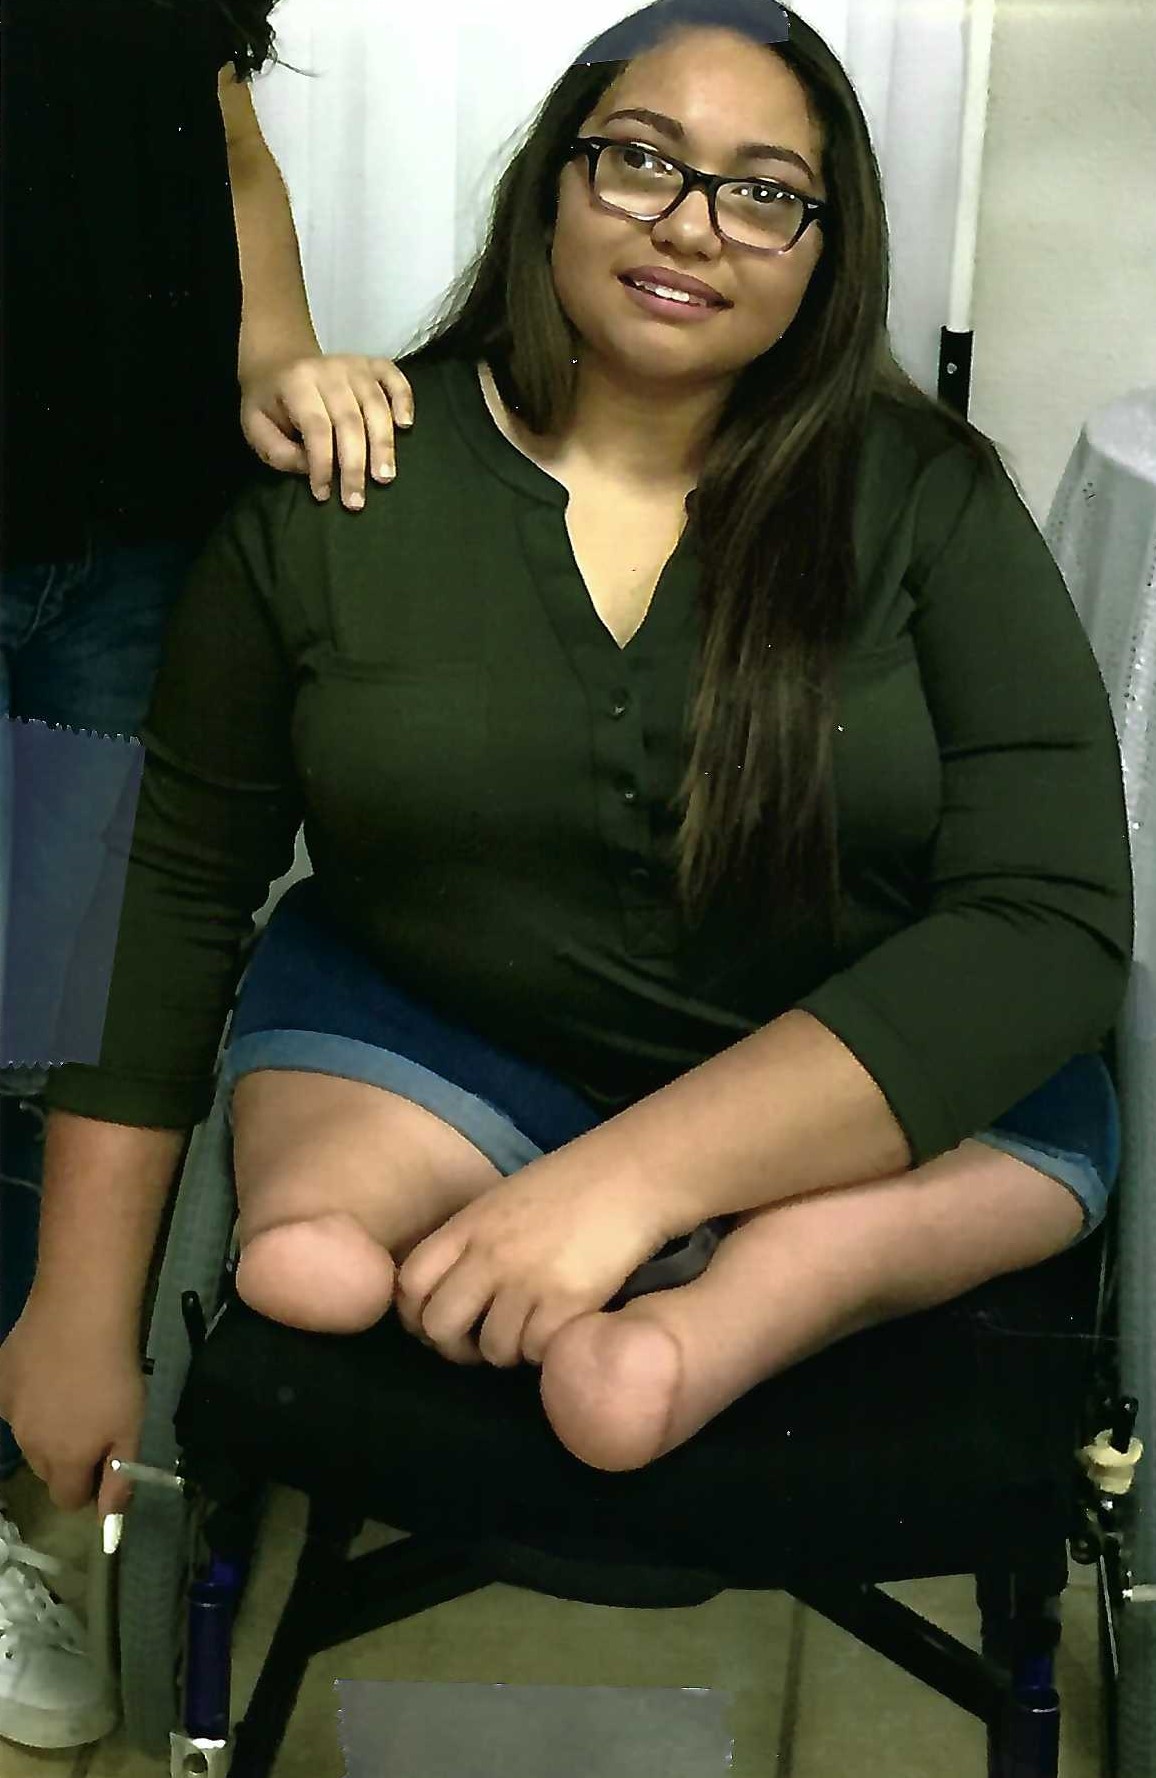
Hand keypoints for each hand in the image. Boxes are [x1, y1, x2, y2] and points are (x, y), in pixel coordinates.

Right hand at [0, 1295, 144, 1517]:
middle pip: (47, 1469)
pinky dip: (28, 1393)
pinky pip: (13, 1401)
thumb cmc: (115, 1372)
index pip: (68, 1499)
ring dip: (46, 1425)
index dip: (88, 1485)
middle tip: (91, 1419)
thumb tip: (108, 1522)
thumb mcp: (132, 1428)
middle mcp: (29, 1445)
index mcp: (63, 1462)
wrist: (80, 1312)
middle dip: (67, 1456)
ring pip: (28, 1435)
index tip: (103, 1460)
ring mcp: (9, 1413)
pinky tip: (47, 1368)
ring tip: (72, 1387)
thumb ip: (119, 1479)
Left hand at [240, 352, 414, 509]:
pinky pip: (394, 378)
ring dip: (383, 444)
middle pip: (349, 422)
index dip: (322, 464)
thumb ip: (277, 451)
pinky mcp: (372, 364)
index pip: (316, 428)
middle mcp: (329, 370)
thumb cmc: (271, 402)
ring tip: (384, 477)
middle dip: (354, 466)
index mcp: (297, 383)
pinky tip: (406, 425)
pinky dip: (405, 399)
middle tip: (356, 501)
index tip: (323, 494)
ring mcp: (354, 365)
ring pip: (376, 406)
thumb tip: (311, 468)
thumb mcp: (255, 426)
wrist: (280, 360)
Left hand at [394, 1157, 676, 1368]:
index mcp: (468, 1225)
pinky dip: (547, 1350)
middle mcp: (488, 1254)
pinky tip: (562, 1325)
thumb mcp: (504, 1202)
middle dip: (457, 1346)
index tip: (438, 1323)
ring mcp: (526, 1280)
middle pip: (440, 1326)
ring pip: (492, 1349)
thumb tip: (453, 1292)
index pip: (409, 1284)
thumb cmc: (572, 1186)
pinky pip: (537, 1353)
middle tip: (483, 1342)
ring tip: (533, 1327)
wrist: (633, 1174)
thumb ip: (473, 1242)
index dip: (416, 1315)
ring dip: (511, 1349)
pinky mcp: (566, 1303)